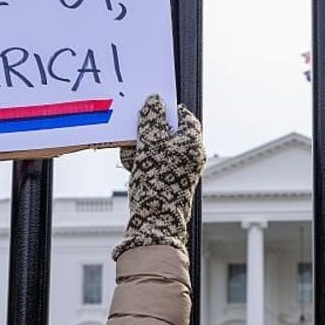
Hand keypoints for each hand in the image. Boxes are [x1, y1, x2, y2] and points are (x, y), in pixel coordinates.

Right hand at [112, 95, 204, 259]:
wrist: (154, 223)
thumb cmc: (156, 184)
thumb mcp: (150, 145)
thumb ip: (152, 120)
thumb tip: (154, 101)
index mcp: (193, 145)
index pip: (185, 118)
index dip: (168, 111)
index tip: (151, 108)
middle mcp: (190, 158)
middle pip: (169, 133)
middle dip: (148, 132)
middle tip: (135, 133)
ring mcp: (180, 170)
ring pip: (158, 148)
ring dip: (141, 147)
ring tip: (131, 156)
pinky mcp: (168, 182)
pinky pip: (154, 164)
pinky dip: (142, 162)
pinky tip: (131, 167)